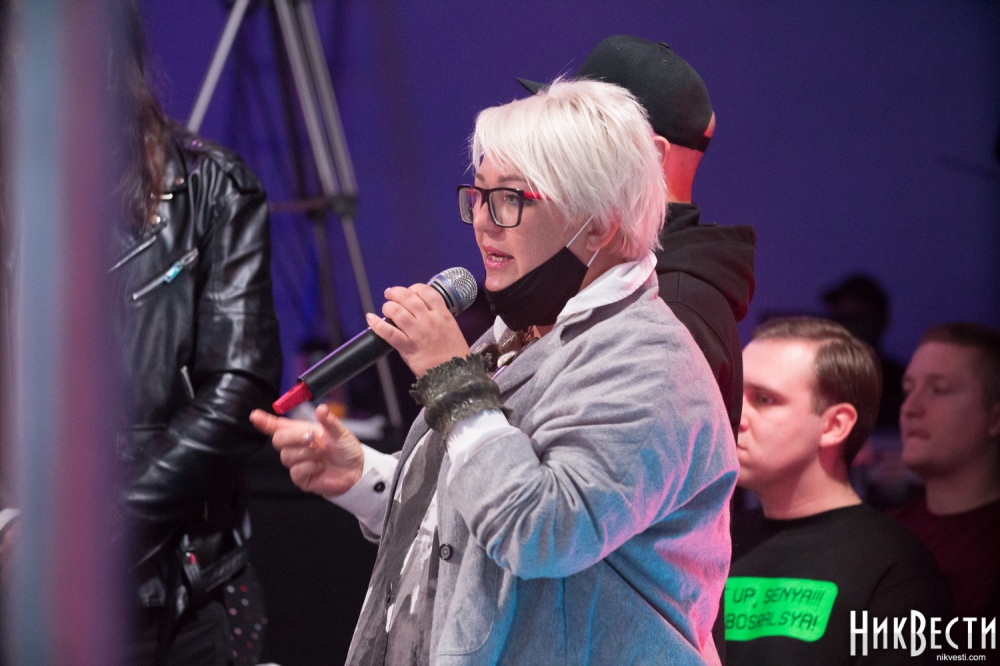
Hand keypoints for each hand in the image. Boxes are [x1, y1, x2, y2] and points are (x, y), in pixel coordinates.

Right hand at [250, 404, 364, 496]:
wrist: (356, 470)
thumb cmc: (346, 449)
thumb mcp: (340, 432)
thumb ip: (329, 421)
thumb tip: (321, 409)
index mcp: (302, 431)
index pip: (278, 426)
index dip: (265, 422)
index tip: (254, 416)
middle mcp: (297, 446)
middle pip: (278, 440)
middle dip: (293, 437)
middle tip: (311, 437)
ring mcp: (297, 462)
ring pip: (286, 456)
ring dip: (306, 453)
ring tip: (322, 454)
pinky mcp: (301, 478)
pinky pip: (295, 471)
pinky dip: (309, 466)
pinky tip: (320, 466)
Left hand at [368, 283, 470, 376]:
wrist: (455, 374)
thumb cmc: (454, 354)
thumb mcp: (452, 329)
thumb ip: (438, 318)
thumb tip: (421, 311)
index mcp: (443, 315)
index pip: (427, 292)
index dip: (415, 288)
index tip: (410, 291)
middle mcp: (429, 320)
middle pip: (409, 298)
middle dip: (396, 292)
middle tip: (390, 293)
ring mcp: (417, 333)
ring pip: (397, 312)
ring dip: (388, 307)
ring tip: (386, 308)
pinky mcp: (407, 347)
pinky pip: (389, 332)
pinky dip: (377, 324)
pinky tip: (371, 319)